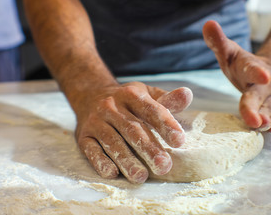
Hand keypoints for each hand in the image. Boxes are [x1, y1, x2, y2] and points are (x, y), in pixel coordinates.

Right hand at [74, 81, 192, 182]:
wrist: (90, 94)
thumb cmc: (127, 99)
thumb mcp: (147, 94)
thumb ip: (167, 99)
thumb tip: (187, 95)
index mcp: (131, 95)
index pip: (150, 110)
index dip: (165, 124)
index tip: (179, 141)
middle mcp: (111, 106)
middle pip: (132, 129)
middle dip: (148, 148)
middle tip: (164, 166)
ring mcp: (96, 121)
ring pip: (112, 142)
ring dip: (126, 160)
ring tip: (141, 176)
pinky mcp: (83, 136)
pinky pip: (91, 150)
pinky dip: (100, 162)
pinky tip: (112, 173)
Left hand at [203, 21, 270, 131]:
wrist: (270, 73)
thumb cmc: (243, 65)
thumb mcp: (230, 51)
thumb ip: (218, 41)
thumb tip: (207, 24)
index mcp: (251, 68)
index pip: (253, 69)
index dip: (258, 73)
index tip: (263, 76)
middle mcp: (264, 85)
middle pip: (259, 97)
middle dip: (256, 107)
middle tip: (256, 119)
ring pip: (269, 111)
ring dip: (265, 119)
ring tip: (261, 126)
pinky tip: (270, 131)